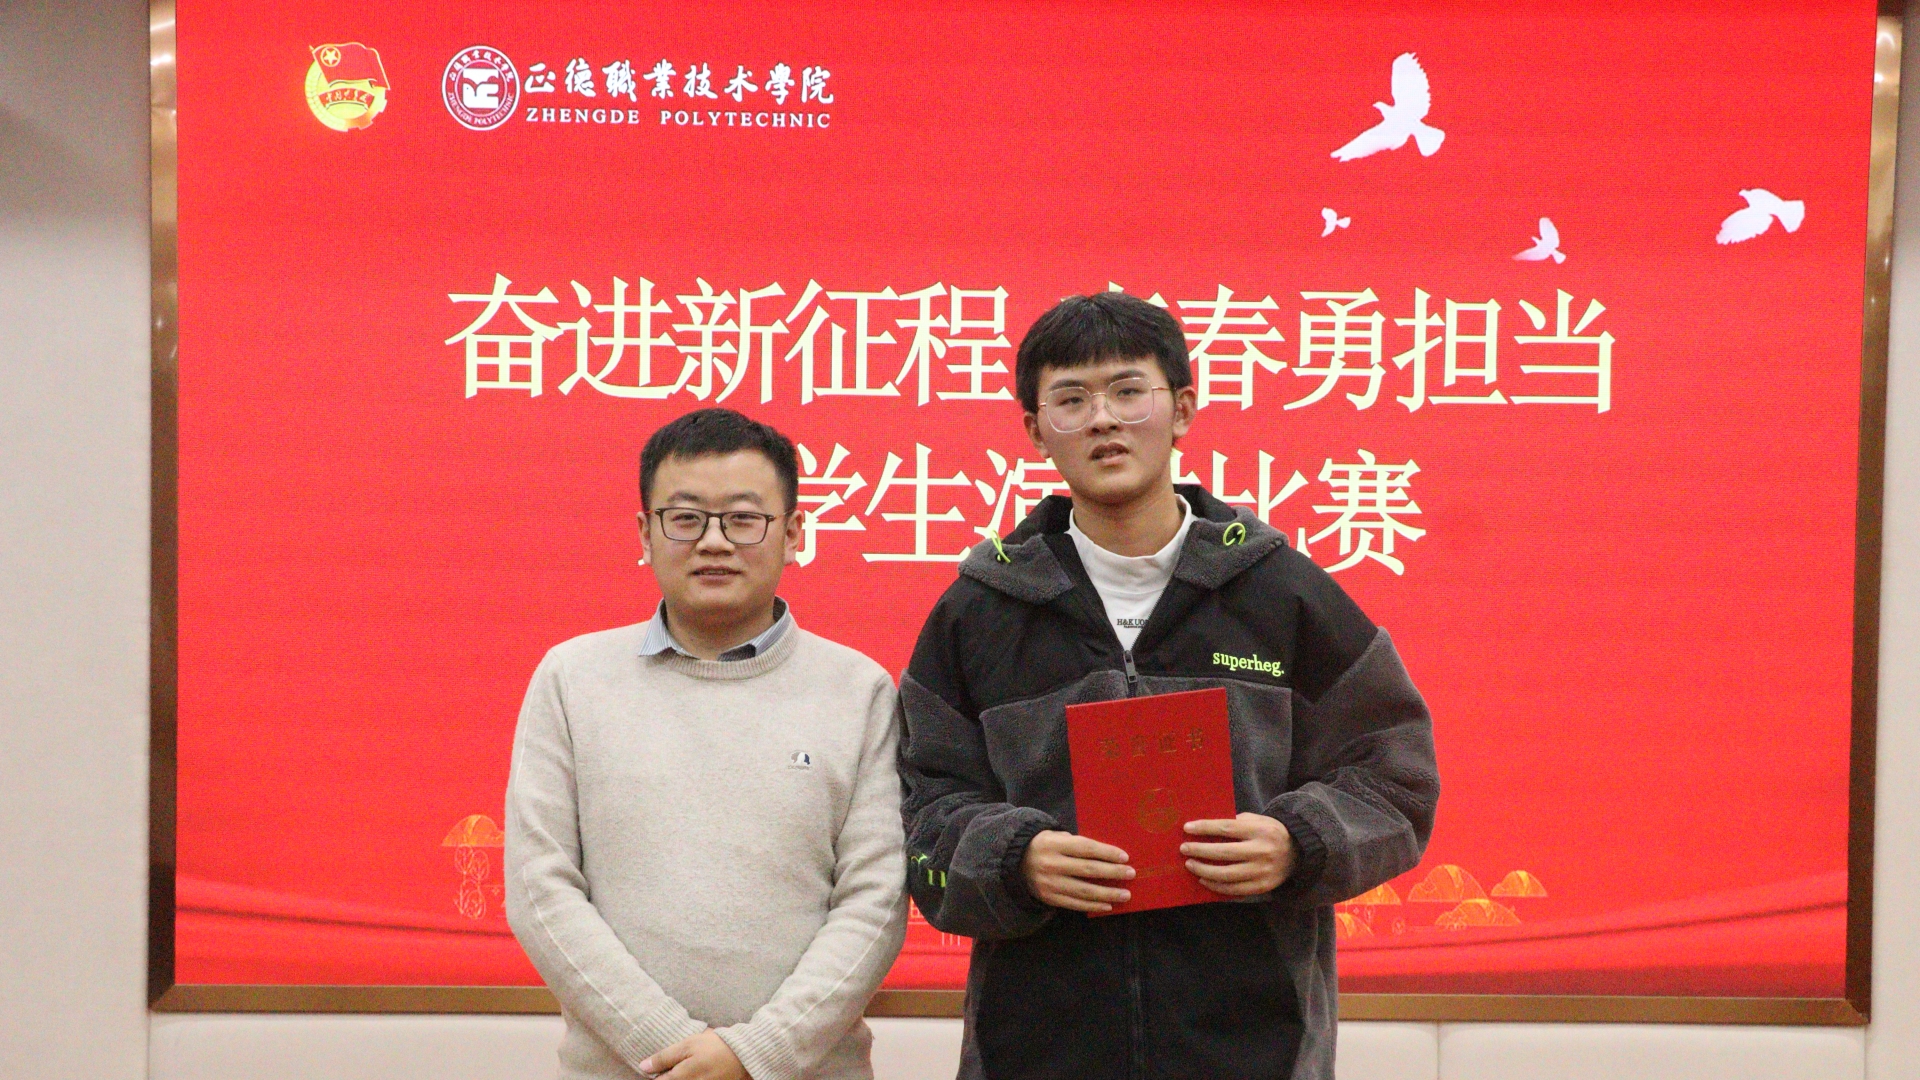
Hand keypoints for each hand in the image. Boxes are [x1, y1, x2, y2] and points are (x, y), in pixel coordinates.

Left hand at [639, 1030, 747, 1079]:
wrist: (743, 1055)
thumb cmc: (714, 1046)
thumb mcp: (688, 1045)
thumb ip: (665, 1057)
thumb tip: (643, 1066)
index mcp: (680, 1078)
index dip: (654, 1077)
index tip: (654, 1071)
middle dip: (667, 1078)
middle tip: (670, 1069)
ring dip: (677, 1078)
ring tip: (683, 1071)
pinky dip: (688, 1079)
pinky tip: (691, 1073)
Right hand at [1021, 829, 1133, 912]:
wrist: (1014, 863)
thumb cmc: (1043, 846)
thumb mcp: (1055, 836)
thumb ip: (1076, 843)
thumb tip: (1107, 854)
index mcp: (1054, 845)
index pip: (1086, 849)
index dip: (1107, 853)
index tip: (1125, 857)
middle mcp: (1052, 864)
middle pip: (1088, 870)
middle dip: (1113, 872)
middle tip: (1131, 874)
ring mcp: (1050, 883)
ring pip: (1084, 891)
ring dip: (1108, 893)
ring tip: (1125, 894)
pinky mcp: (1049, 898)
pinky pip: (1075, 904)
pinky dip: (1093, 905)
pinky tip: (1107, 905)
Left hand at [1180, 812, 1295, 896]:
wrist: (1299, 853)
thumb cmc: (1271, 833)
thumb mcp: (1258, 820)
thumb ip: (1236, 822)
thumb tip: (1206, 828)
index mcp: (1259, 830)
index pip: (1226, 828)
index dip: (1204, 828)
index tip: (1187, 828)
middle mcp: (1261, 851)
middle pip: (1223, 852)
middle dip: (1200, 850)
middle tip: (1184, 849)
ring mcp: (1262, 871)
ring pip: (1226, 875)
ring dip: (1204, 871)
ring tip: (1190, 865)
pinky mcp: (1262, 887)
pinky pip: (1234, 889)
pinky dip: (1216, 886)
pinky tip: (1204, 880)